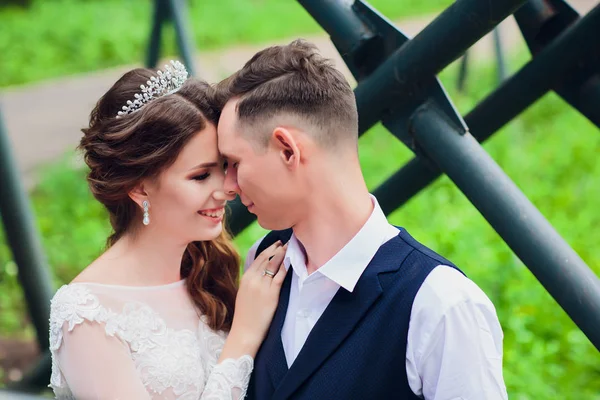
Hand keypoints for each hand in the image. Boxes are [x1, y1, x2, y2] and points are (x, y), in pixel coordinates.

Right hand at [221, 241, 287, 359]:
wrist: (245, 332)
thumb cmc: (245, 316)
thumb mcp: (244, 294)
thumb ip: (251, 282)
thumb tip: (261, 273)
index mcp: (245, 278)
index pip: (258, 259)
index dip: (268, 250)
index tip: (275, 245)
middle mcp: (253, 279)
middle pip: (267, 258)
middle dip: (276, 249)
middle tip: (284, 242)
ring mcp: (262, 286)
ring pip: (274, 265)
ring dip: (282, 254)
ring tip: (289, 248)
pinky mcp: (272, 294)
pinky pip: (280, 276)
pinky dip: (285, 267)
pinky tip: (290, 262)